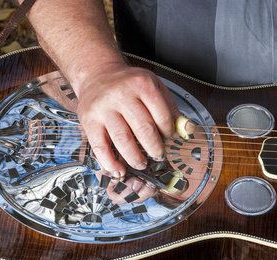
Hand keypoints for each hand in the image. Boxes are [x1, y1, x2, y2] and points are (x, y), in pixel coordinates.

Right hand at [74, 62, 180, 177]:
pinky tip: (118, 169)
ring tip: (141, 163)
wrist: (97, 74)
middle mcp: (121, 94)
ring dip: (135, 158)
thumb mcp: (154, 86)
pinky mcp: (89, 121)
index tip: (167, 139)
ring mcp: (104, 108)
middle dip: (154, 148)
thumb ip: (170, 108)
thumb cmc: (128, 84)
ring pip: (123, 140)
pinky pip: (100, 147)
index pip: (162, 116)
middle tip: (158, 155)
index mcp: (142, 84)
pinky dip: (110, 162)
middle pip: (144, 129)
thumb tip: (187, 129)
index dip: (168, 132)